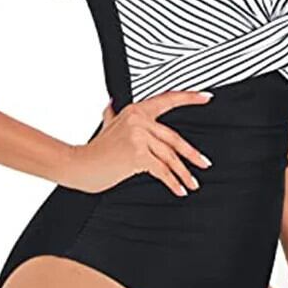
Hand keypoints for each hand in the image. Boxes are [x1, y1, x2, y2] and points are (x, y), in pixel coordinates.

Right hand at [61, 90, 213, 195]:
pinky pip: (161, 170)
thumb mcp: (106, 125)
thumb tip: (112, 102)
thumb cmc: (95, 149)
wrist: (81, 165)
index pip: (167, 100)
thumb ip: (112, 114)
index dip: (189, 97)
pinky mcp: (137, 154)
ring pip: (169, 156)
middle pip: (173, 138)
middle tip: (204, 163)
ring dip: (184, 173)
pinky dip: (173, 182)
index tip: (206, 97)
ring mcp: (138, 136)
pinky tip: (180, 190)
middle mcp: (138, 120)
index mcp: (135, 110)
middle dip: (192, 154)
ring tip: (193, 183)